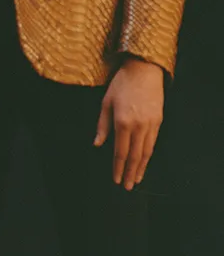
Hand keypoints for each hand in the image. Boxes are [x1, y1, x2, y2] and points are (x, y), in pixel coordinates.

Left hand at [94, 57, 163, 190]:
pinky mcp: (158, 119)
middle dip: (131, 173)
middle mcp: (138, 125)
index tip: (116, 180)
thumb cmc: (121, 84)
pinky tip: (144, 161)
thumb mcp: (105, 104)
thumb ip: (102, 126)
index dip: (118, 168)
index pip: (120, 152)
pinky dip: (148, 154)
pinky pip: (153, 141)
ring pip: (146, 151)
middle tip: (128, 187)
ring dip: (141, 167)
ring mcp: (150, 123)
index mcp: (122, 123)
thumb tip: (98, 145)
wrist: (144, 68)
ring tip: (137, 179)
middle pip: (135, 156)